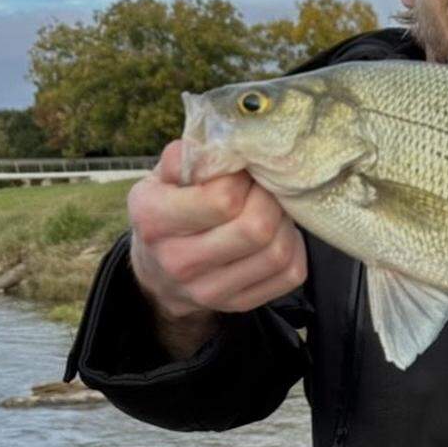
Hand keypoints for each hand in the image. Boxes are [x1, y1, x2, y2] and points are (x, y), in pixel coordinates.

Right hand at [127, 140, 306, 355]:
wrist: (159, 270)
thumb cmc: (170, 207)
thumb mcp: (164, 176)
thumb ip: (186, 155)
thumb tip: (220, 142)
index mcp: (153, 220)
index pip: (222, 199)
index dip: (243, 179)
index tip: (241, 173)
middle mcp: (176, 262)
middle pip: (255, 228)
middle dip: (270, 199)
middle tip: (265, 188)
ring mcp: (208, 291)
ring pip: (276, 252)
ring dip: (285, 223)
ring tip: (273, 208)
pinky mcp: (237, 304)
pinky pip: (289, 274)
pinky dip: (294, 248)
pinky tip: (278, 233)